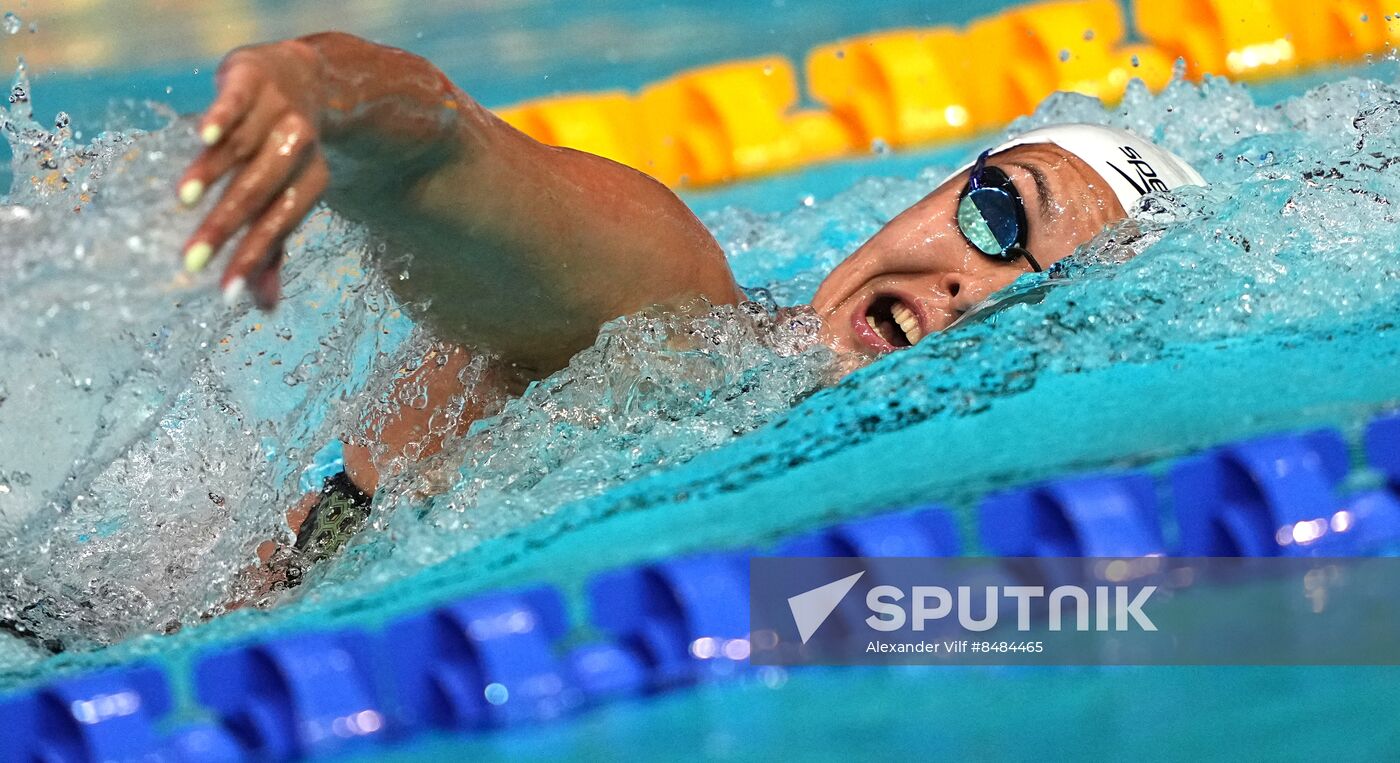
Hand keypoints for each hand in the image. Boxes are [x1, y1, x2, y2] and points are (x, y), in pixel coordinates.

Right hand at [177, 41, 329, 309]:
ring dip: (214, 173)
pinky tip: (203, 137)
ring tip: (184, 199)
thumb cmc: (284, 153)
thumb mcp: (286, 196)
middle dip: (225, 227)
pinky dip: (222, 118)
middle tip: (190, 261)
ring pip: (242, 148)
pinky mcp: (253, 80)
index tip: (222, 292)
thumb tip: (264, 308)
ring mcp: (277, 111)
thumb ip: (271, 249)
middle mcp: (298, 148)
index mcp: (311, 182)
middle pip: (259, 192)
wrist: (308, 78)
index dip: (252, 258)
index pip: (279, 225)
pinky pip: (238, 102)